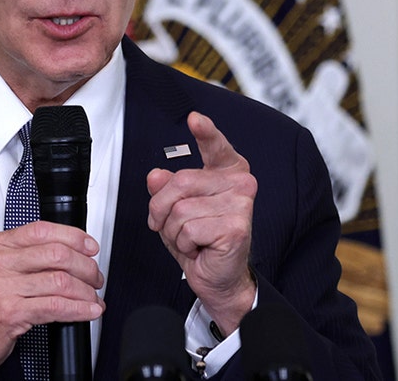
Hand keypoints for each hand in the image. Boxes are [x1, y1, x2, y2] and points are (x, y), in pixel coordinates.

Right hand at [0, 222, 103, 380]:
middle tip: (95, 276)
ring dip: (86, 291)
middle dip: (86, 266)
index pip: (40, 230)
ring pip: (61, 280)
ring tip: (93, 297)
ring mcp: (2, 287)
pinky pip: (57, 306)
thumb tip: (57, 253)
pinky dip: (80, 310)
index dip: (72, 236)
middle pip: (56, 253)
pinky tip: (88, 312)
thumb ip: (16, 258)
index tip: (89, 246)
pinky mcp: (11, 313)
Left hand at [146, 111, 257, 334]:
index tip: (195, 119)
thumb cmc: (199, 242)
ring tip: (192, 239)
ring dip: (173, 230)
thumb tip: (156, 175)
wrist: (217, 278)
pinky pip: (188, 229)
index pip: (216, 147)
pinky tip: (200, 248)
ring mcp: (240, 205)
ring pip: (180, 209)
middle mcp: (239, 184)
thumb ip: (165, 189)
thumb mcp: (174, 210)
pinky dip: (184, 243)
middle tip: (170, 225)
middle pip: (179, 183)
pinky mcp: (235, 227)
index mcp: (226, 174)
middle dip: (162, 208)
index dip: (206, 132)